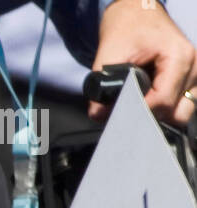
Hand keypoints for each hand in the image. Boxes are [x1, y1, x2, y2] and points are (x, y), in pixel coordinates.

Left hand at [91, 0, 196, 125]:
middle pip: (175, 113)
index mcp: (179, 56)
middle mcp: (193, 66)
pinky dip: (164, 110)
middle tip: (129, 107)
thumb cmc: (128, 27)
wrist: (138, 12)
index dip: (139, 113)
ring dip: (159, 114)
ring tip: (141, 100)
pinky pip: (181, 107)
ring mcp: (194, 75)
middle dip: (150, 116)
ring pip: (180, 114)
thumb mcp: (109, 54)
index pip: (163, 103)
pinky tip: (149, 99)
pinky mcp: (191, 81)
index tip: (121, 112)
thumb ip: (101, 87)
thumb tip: (99, 114)